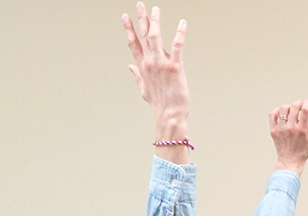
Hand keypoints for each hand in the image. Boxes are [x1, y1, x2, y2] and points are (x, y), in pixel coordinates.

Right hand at [122, 2, 189, 161]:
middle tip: (140, 4)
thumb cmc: (159, 103)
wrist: (169, 114)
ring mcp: (161, 64)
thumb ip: (136, 75)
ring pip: (156, 37)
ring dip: (155, 22)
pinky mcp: (175, 67)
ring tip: (155, 9)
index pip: (133, 43)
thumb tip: (130, 67)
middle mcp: (150, 62)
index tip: (125, 16)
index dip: (129, 29)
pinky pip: (178, 46)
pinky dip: (180, 34)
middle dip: (141, 18)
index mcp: (142, 66)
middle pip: (144, 36)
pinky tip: (182, 23)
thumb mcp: (144, 88)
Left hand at [270, 100, 307, 175]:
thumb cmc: (303, 151)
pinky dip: (277, 111)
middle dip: (299, 103)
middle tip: (301, 105)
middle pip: (294, 106)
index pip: (305, 110)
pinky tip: (282, 114)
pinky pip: (272, 115)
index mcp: (302, 130)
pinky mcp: (273, 131)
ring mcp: (281, 129)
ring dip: (289, 106)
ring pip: (283, 109)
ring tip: (292, 110)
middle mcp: (291, 128)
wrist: (289, 161)